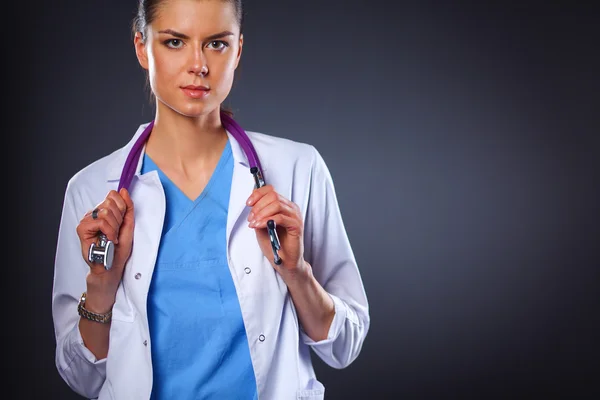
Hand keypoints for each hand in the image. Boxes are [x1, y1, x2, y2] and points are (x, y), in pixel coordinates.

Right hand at [76, 188, 134, 308]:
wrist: (111, 266)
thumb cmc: (118, 250)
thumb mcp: (128, 226)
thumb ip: (127, 208)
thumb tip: (124, 191)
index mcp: (104, 212)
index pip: (114, 195)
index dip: (122, 208)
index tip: (122, 223)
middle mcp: (94, 214)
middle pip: (110, 202)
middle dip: (119, 219)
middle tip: (116, 232)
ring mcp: (87, 220)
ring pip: (106, 211)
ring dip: (114, 227)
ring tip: (112, 237)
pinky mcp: (82, 228)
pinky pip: (101, 221)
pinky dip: (109, 231)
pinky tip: (108, 239)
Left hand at [246, 185, 307, 278]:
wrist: (284, 262)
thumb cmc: (274, 244)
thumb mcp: (261, 225)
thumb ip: (258, 213)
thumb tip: (252, 200)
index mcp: (284, 206)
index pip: (271, 190)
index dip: (257, 194)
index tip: (248, 203)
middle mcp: (291, 208)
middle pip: (273, 196)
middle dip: (258, 206)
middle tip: (251, 218)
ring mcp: (295, 216)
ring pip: (276, 204)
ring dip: (261, 213)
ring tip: (254, 224)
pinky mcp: (296, 226)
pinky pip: (281, 217)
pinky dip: (267, 220)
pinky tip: (259, 226)